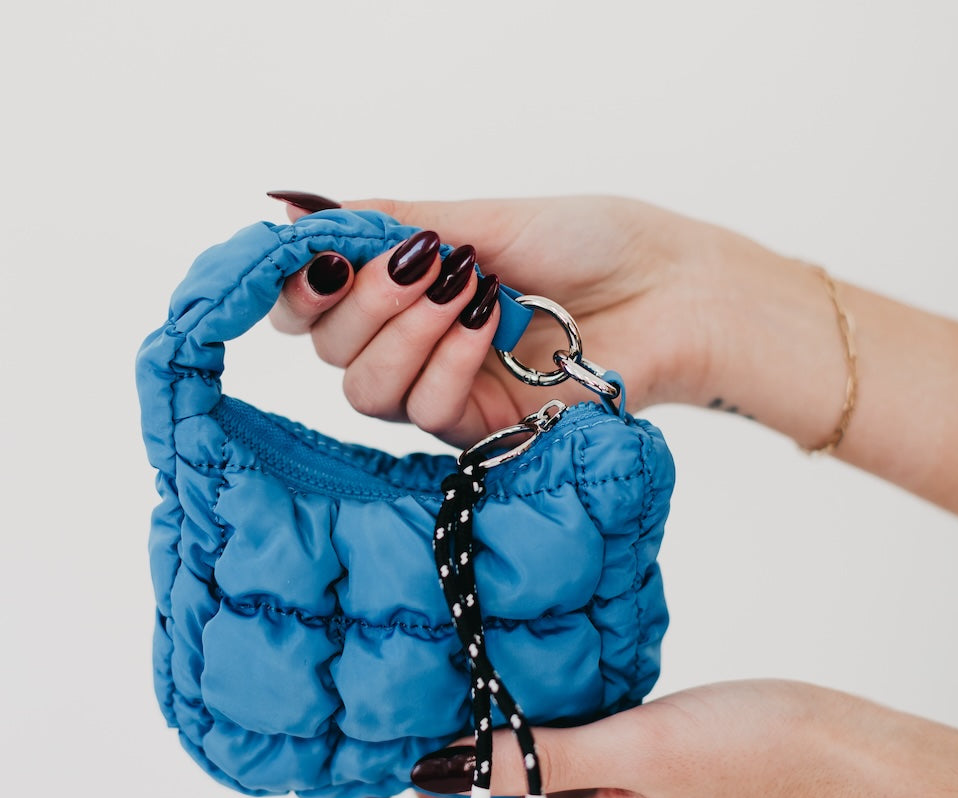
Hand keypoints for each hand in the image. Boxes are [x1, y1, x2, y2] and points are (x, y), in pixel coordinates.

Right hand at [269, 192, 727, 446]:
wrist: (664, 289)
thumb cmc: (584, 242)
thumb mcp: (474, 216)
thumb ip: (384, 221)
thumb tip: (292, 207)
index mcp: (406, 292)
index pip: (316, 312)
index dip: (301, 291)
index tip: (324, 259)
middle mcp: (414, 346)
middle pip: (331, 351)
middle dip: (365, 301)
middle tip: (425, 261)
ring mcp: (446, 390)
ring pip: (367, 390)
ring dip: (404, 334)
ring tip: (465, 289)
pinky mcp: (480, 430)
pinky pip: (426, 412)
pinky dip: (447, 362)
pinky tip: (488, 326)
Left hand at [348, 679, 957, 797]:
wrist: (830, 753)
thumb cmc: (747, 754)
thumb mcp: (631, 747)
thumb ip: (535, 756)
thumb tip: (445, 761)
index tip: (352, 788)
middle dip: (425, 791)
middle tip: (393, 721)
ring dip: (471, 766)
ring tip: (440, 702)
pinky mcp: (625, 792)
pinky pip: (549, 780)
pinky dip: (517, 749)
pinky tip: (510, 700)